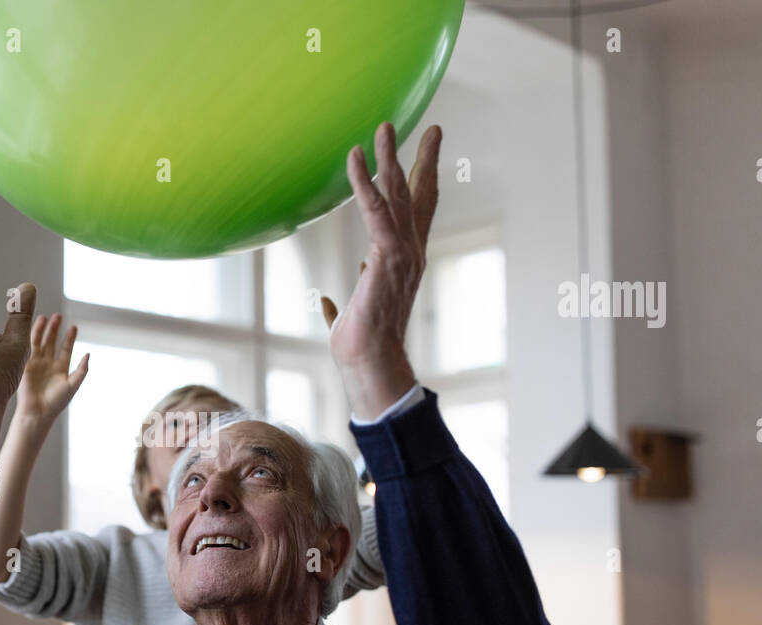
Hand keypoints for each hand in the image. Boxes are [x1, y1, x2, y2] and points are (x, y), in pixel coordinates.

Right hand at [15, 313, 89, 425]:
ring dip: (42, 330)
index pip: (65, 349)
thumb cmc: (56, 402)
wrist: (37, 412)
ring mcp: (36, 363)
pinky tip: (34, 327)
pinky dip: (31, 337)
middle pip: (52, 342)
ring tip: (45, 317)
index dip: (69, 337)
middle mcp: (48, 364)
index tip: (74, 326)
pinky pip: (29, 348)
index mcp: (61, 369)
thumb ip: (82, 370)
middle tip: (58, 316)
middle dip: (55, 329)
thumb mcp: (73, 384)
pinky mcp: (25, 365)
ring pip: (40, 342)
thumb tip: (88, 354)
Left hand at [323, 122, 440, 419]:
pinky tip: (355, 157)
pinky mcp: (386, 254)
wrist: (369, 361)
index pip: (418, 213)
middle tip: (433, 127)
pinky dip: (365, 181)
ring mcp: (403, 251)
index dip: (423, 182)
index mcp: (404, 260)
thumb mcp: (346, 316)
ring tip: (385, 127)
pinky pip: (374, 209)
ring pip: (398, 194)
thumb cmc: (359, 345)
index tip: (427, 158)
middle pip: (419, 194)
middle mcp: (410, 251)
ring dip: (391, 157)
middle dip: (423, 158)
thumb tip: (328, 301)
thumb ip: (339, 303)